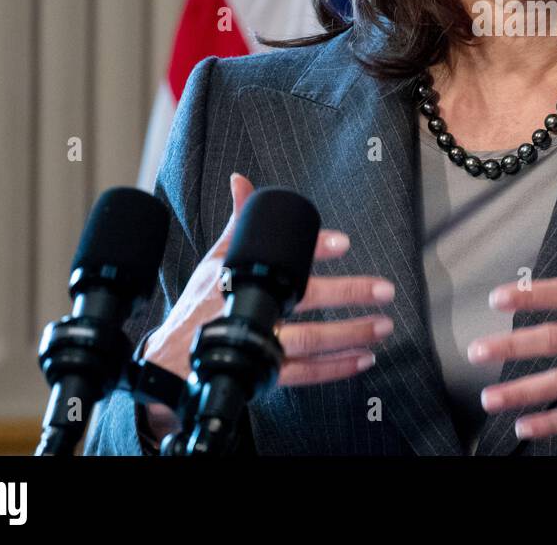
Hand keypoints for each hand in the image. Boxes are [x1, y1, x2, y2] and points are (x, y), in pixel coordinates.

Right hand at [140, 172, 395, 439]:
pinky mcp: (266, 375)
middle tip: (383, 289)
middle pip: (305, 300)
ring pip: (312, 341)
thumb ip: (238, 223)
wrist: (173, 362)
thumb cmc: (199, 306)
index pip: (281, 258)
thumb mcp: (214, 260)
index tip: (342, 243)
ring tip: (383, 325)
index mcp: (242, 278)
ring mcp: (261, 344)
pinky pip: (307, 373)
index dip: (312, 249)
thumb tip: (241, 181)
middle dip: (348, 294)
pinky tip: (364, 358)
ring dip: (351, 333)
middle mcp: (254, 310)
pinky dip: (337, 368)